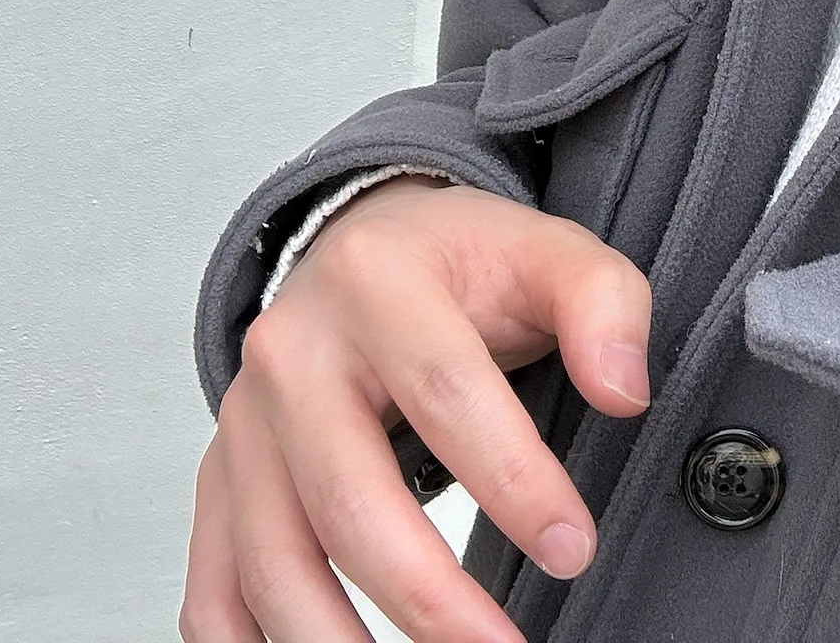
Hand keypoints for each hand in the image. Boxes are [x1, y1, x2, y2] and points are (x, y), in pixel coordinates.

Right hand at [180, 176, 651, 642]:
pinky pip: (214, 584)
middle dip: (428, 597)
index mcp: (374, 280)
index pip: (445, 392)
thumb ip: (602, 304)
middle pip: (349, 496)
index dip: (513, 480)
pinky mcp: (222, 478)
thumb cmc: (454, 263)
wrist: (360, 242)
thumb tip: (625, 388)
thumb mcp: (544, 250)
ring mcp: (246, 422)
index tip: (572, 549)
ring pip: (274, 559)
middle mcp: (291, 352)